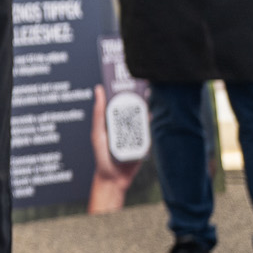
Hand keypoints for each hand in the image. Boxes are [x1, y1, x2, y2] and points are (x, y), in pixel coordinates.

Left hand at [87, 86, 142, 213]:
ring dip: (146, 106)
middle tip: (144, 81)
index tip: (127, 74)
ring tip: (149, 93)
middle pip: (133, 106)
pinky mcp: (144, 141)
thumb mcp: (98, 133)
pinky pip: (149, 129)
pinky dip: (152, 121)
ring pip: (142, 116)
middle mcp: (123, 124)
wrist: (115, 177)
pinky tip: (153, 112)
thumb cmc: (102, 155)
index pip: (118, 100)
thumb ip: (99, 114)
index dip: (123, 87)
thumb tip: (98, 91)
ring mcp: (135, 132)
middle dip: (137, 94)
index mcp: (111, 120)